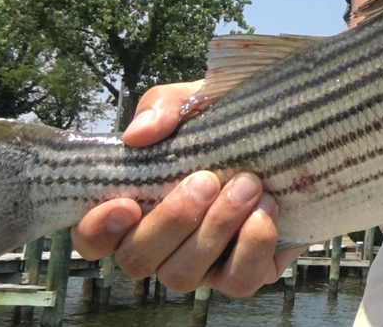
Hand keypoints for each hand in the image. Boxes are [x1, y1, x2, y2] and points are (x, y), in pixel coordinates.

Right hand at [72, 81, 306, 296]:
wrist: (288, 134)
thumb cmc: (226, 123)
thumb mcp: (194, 101)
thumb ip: (162, 107)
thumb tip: (139, 134)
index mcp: (136, 206)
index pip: (94, 237)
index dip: (98, 230)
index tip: (125, 204)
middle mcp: (162, 244)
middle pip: (138, 260)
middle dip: (172, 220)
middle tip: (207, 180)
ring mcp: (201, 264)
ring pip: (184, 275)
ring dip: (216, 229)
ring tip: (248, 185)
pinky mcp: (244, 271)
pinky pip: (239, 281)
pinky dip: (252, 247)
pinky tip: (267, 210)